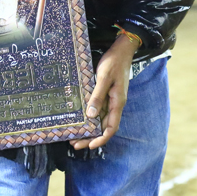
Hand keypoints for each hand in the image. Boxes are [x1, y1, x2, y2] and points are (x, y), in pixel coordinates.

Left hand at [69, 34, 136, 150]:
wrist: (122, 49)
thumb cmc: (114, 62)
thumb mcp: (104, 78)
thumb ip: (98, 96)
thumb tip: (91, 115)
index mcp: (117, 102)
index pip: (111, 128)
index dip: (101, 139)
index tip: (90, 146)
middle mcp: (115, 104)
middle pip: (104, 127)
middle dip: (90, 137)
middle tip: (74, 144)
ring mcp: (111, 99)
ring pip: (100, 119)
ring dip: (89, 128)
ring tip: (74, 134)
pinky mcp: (107, 93)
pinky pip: (99, 109)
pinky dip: (90, 116)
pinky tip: (80, 117)